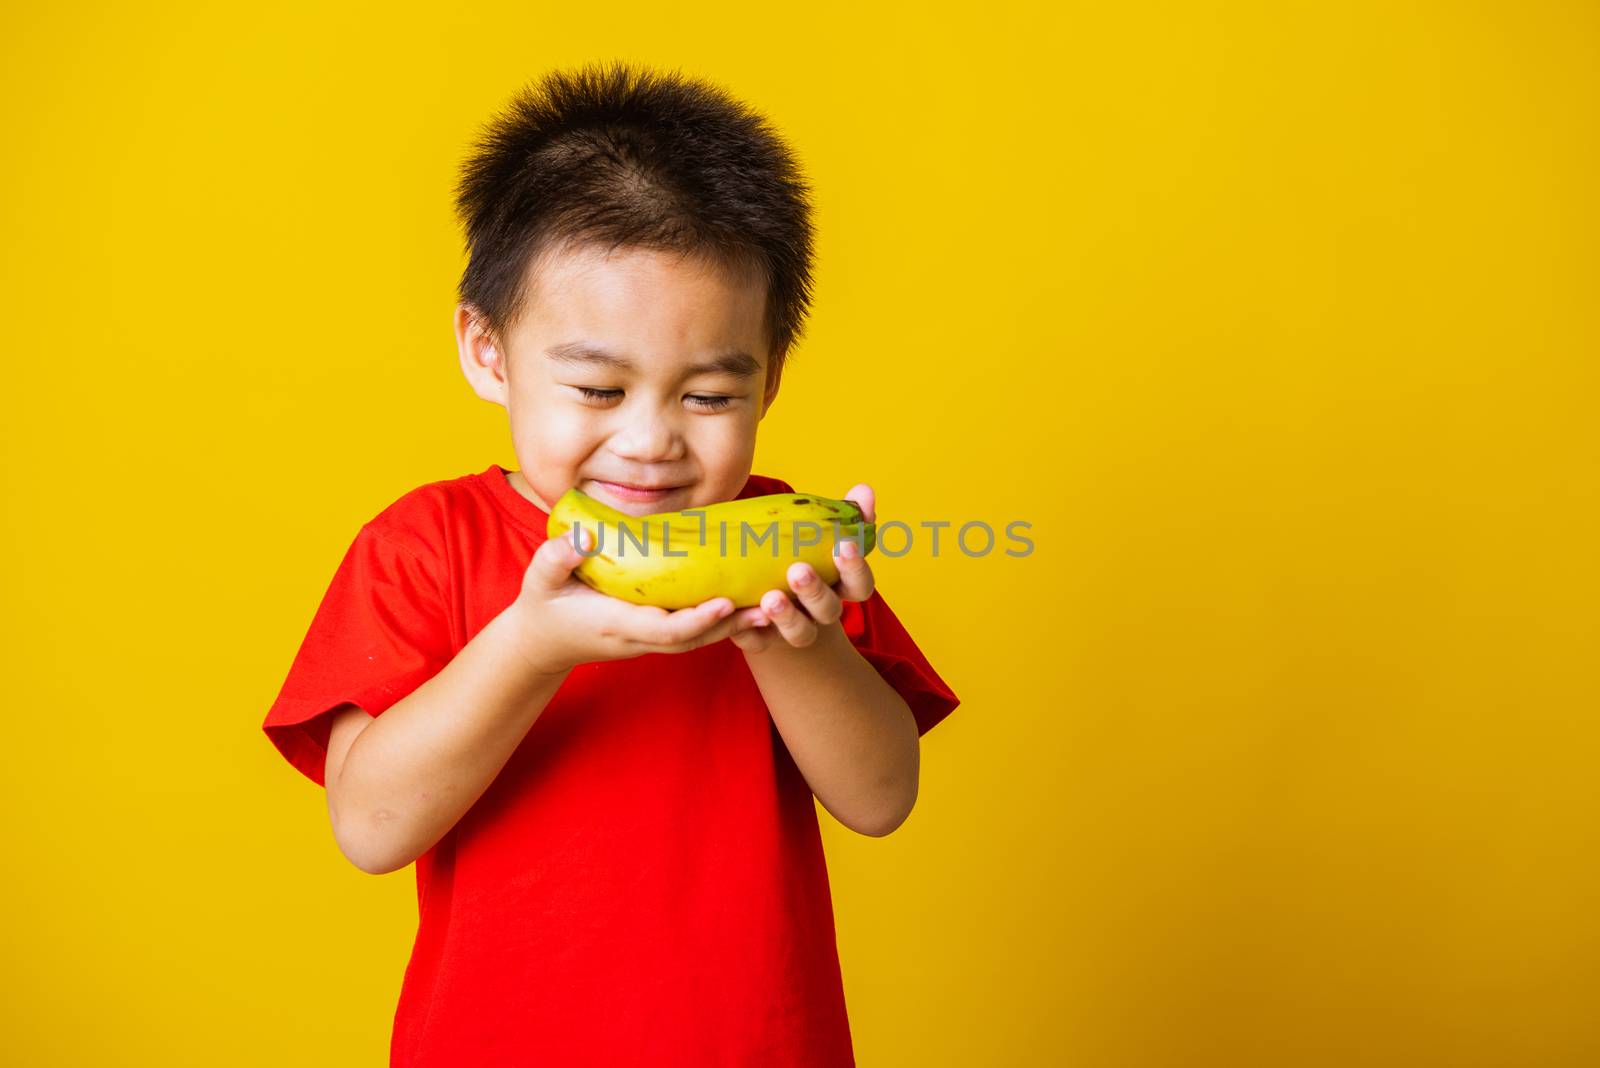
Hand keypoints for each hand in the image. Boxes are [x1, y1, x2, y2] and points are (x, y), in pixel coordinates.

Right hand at [510, 525, 771, 676]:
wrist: (541, 642)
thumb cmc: (543, 606)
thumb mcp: (540, 579)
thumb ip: (557, 558)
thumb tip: (583, 537)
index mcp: (617, 625)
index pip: (666, 629)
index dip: (697, 619)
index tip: (723, 602)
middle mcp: (639, 638)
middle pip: (695, 638)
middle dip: (732, 625)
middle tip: (770, 605)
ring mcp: (648, 640)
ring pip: (699, 639)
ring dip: (735, 625)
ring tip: (773, 604)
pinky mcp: (653, 633)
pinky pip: (693, 632)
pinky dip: (720, 622)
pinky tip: (746, 603)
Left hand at [731, 483, 876, 652]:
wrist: (765, 595)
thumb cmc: (798, 554)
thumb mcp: (819, 534)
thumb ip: (845, 515)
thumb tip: (865, 490)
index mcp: (839, 586)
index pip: (861, 585)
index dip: (856, 568)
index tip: (845, 545)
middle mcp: (820, 611)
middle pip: (828, 610)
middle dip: (814, 591)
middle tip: (798, 570)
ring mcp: (793, 627)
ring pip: (800, 632)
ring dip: (787, 616)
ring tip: (770, 598)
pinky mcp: (761, 639)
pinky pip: (758, 642)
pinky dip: (750, 632)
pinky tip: (740, 615)